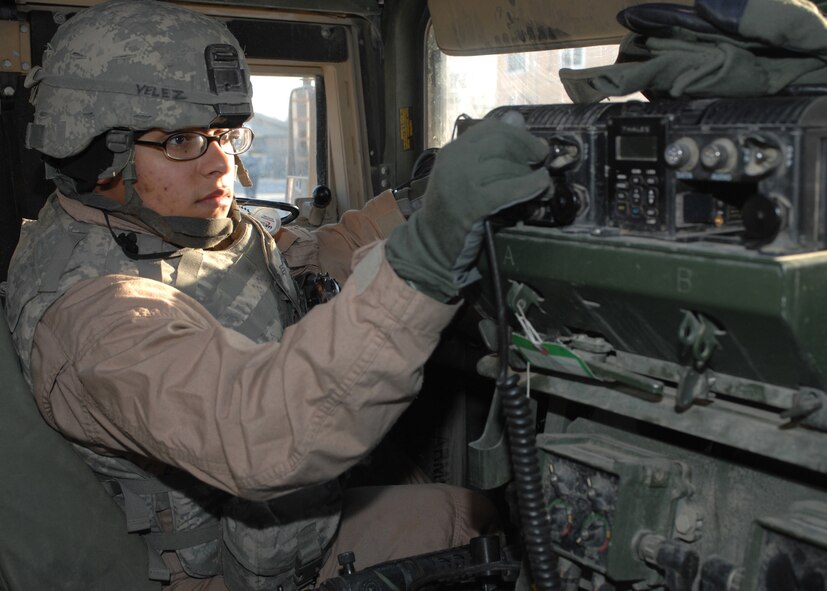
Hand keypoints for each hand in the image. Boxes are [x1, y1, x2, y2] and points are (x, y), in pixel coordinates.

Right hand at [385, 118, 549, 300]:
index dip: (517, 134)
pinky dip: (530, 186)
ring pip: (506, 166)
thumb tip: (517, 119)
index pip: (490, 129)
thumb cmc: (451, 211)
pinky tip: (541, 187)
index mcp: (453, 150)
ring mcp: (462, 181)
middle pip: (501, 142)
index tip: (534, 145)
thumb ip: (487, 151)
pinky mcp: (472, 204)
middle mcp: (455, 160)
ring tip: (544, 184)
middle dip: (527, 149)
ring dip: (531, 174)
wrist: (431, 244)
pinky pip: (508, 189)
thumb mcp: (464, 176)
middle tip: (541, 160)